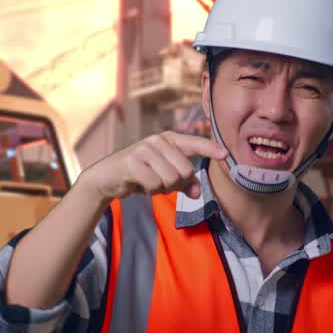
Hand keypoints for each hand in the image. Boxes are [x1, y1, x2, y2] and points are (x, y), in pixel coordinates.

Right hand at [79, 130, 227, 200]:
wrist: (107, 177)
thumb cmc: (139, 175)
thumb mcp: (164, 177)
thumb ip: (183, 183)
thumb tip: (197, 193)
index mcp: (169, 139)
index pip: (195, 143)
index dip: (210, 150)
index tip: (225, 155)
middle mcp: (158, 140)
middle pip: (185, 170)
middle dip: (177, 184)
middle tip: (161, 183)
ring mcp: (144, 149)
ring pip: (171, 179)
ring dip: (162, 188)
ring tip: (149, 183)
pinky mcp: (133, 162)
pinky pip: (155, 184)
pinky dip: (151, 191)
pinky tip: (141, 186)